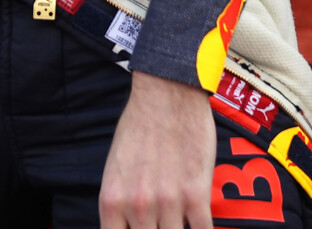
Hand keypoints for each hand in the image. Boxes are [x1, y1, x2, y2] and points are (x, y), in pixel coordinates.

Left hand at [99, 73, 216, 228]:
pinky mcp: (196, 196)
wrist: (167, 95)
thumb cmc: (139, 126)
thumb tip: (129, 224)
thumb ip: (121, 201)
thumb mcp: (116, 168)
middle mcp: (137, 206)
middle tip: (162, 223)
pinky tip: (199, 225)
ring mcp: (167, 203)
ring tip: (179, 218)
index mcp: (112, 200)